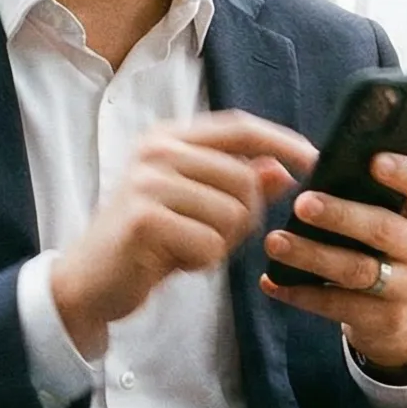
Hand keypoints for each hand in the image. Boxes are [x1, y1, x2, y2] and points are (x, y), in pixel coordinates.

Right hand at [49, 112, 315, 356]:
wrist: (91, 280)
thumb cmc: (149, 241)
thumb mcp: (200, 207)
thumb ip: (240, 184)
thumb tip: (285, 169)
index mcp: (171, 138)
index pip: (240, 127)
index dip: (282, 142)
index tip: (315, 161)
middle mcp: (157, 150)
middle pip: (244, 178)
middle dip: (244, 218)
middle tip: (211, 237)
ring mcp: (148, 181)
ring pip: (232, 213)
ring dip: (220, 242)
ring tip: (187, 246)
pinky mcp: (145, 218)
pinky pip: (210, 242)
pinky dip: (202, 260)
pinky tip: (174, 260)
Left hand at [261, 152, 406, 370]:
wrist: (405, 318)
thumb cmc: (386, 251)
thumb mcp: (394, 222)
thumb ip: (369, 196)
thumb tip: (316, 166)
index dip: (404, 172)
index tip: (374, 161)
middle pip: (383, 229)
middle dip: (340, 215)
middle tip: (302, 204)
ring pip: (356, 270)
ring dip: (312, 255)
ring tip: (276, 242)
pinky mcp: (384, 319)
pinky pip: (338, 305)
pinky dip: (300, 293)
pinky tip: (272, 281)